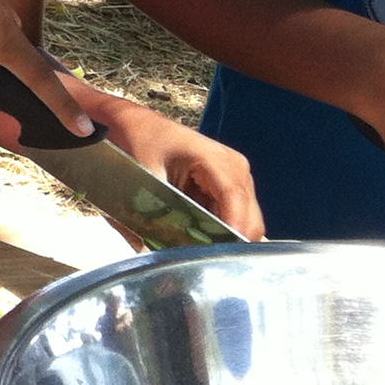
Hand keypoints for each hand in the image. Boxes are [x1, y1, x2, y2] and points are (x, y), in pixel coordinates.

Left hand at [97, 102, 264, 239]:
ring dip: (224, 237)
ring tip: (196, 249)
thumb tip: (147, 248)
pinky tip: (199, 235)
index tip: (215, 255)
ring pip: (245, 220)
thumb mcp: (145, 177)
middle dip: (228, 241)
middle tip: (199, 259)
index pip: (235, 202)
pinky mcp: (229, 185)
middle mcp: (235, 168)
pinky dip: (220, 228)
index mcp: (217, 160)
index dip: (231, 232)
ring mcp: (236, 176)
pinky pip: (234, 215)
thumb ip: (152, 212)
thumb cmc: (139, 143)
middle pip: (249, 217)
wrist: (136, 125)